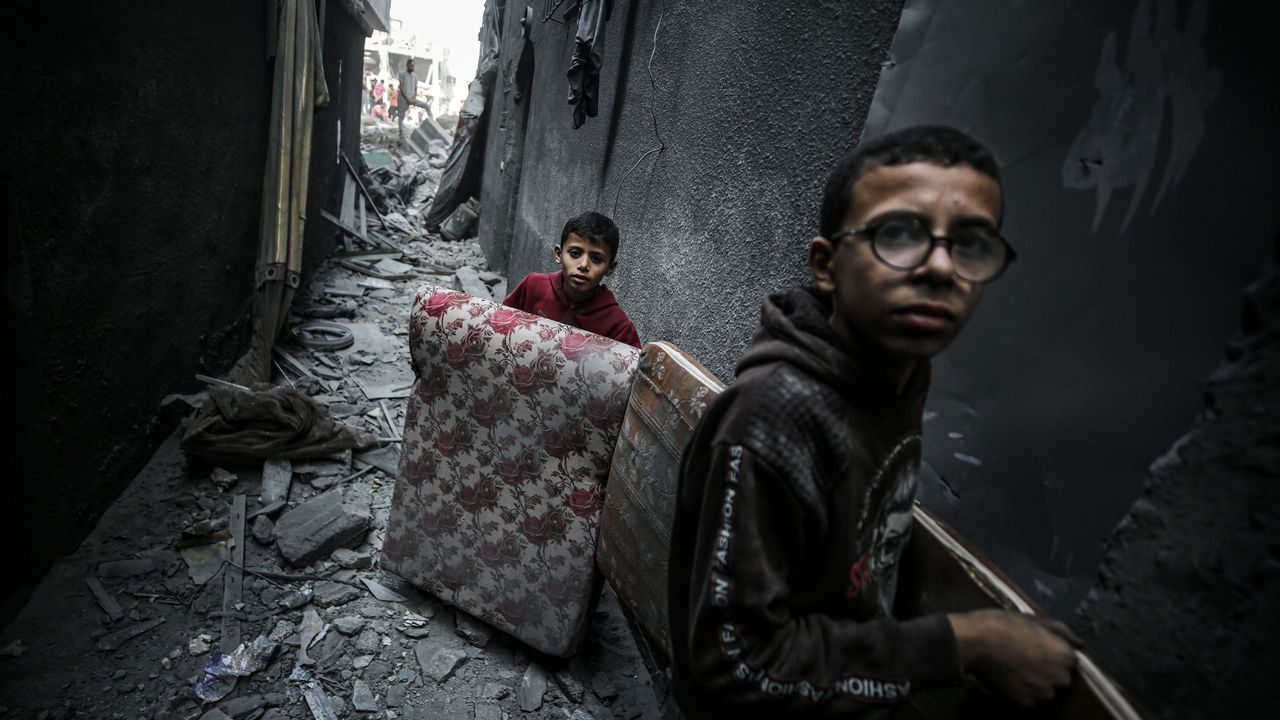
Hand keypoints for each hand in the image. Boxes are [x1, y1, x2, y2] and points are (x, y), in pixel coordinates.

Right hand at [949, 609, 1077, 705]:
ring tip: (1016, 664)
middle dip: (1047, 667)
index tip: (1038, 645)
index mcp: (1066, 656)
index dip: (1053, 650)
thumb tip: (1079, 642)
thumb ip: (1062, 632)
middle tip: (1026, 654)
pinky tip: (1010, 674)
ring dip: (1036, 679)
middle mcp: (1060, 678)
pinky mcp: (1025, 701)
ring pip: (1045, 687)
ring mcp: (1042, 692)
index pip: (1069, 657)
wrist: (977, 642)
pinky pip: (1029, 695)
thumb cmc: (1006, 626)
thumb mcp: (1036, 620)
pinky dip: (1023, 688)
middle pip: (1059, 675)